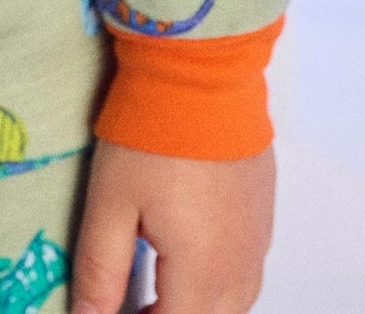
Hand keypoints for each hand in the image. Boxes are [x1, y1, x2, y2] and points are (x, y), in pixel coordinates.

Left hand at [72, 139, 273, 313]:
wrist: (202, 73)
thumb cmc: (150, 137)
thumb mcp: (111, 202)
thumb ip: (101, 269)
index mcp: (202, 272)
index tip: (113, 310)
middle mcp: (240, 266)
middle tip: (131, 303)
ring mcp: (258, 239)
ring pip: (236, 302)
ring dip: (198, 306)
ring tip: (155, 290)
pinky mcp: (264, 212)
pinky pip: (247, 270)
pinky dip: (219, 281)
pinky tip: (189, 257)